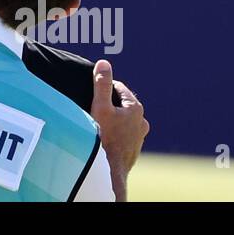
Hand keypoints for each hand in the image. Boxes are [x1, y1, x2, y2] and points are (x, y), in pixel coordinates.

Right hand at [89, 59, 148, 199]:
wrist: (109, 172)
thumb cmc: (104, 137)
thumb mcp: (100, 106)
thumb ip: (101, 84)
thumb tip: (104, 63)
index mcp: (135, 109)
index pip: (119, 88)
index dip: (104, 86)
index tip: (92, 89)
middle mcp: (141, 123)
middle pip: (122, 105)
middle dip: (108, 103)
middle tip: (92, 106)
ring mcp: (138, 138)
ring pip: (123, 122)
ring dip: (112, 120)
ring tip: (96, 123)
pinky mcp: (132, 151)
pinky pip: (122, 136)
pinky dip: (114, 133)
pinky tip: (102, 138)